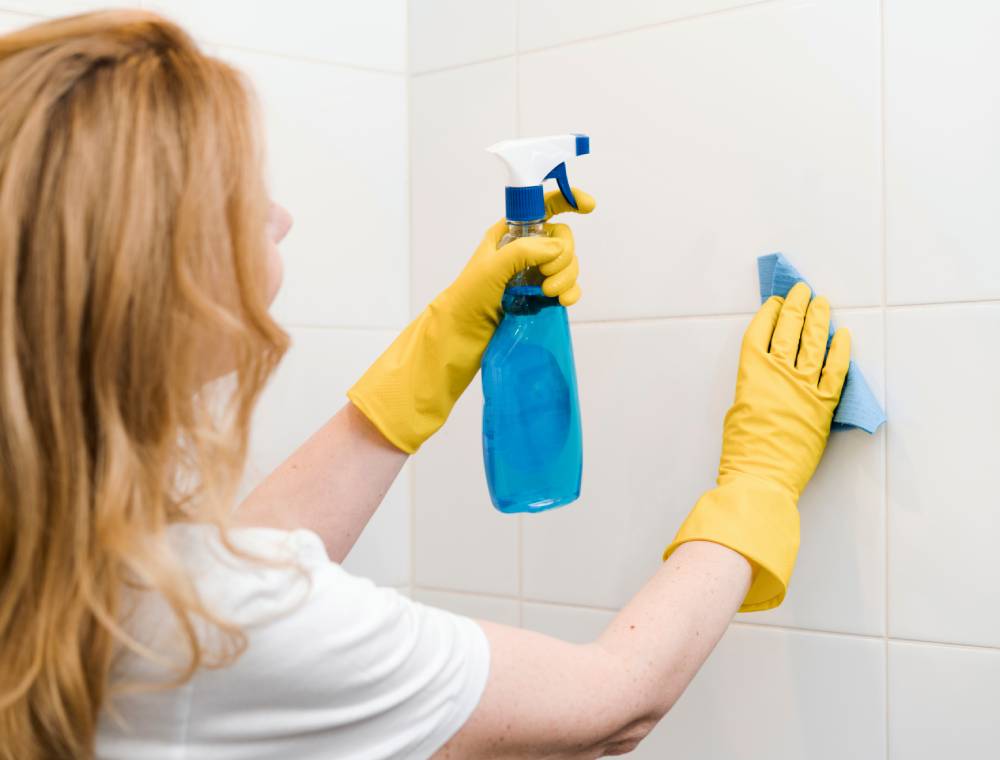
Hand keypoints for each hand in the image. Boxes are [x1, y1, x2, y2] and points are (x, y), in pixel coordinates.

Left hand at [440, 188, 594, 330]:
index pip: (543, 207)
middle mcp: (525, 250)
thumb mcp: (492, 267)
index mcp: (510, 234)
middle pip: (563, 240)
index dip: (567, 200)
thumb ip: (524, 252)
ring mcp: (535, 274)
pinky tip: (562, 302)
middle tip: (545, 276)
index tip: (588, 207)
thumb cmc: (468, 297)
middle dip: (563, 256)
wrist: (462, 336)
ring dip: (565, 278)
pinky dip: (571, 293)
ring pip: (568, 265)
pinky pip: (569, 288)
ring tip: (547, 293)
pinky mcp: (542, 297)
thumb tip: (558, 248)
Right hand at [663, 282, 850, 611]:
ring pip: (813, 344)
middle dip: (796, 307)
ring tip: (822, 302)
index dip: (769, 314)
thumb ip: (753, 389)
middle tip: (802, 291)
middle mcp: (778, 375)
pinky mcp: (824, 406)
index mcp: (750, 375)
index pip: (760, 333)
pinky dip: (841, 351)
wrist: (760, 479)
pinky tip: (843, 335)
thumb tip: (767, 379)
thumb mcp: (737, 410)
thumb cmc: (741, 452)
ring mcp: (803, 389)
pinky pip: (836, 372)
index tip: (775, 302)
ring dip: (818, 319)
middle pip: (789, 331)